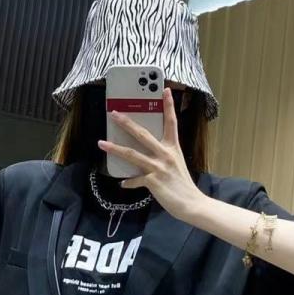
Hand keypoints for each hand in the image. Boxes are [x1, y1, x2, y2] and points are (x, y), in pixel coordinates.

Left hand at [97, 86, 204, 221]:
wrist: (191, 204)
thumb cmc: (183, 186)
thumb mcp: (176, 166)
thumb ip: (163, 158)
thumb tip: (147, 157)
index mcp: (173, 148)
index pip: (171, 122)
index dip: (168, 105)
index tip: (164, 90)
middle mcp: (165, 155)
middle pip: (143, 134)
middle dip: (127, 122)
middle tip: (113, 113)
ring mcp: (159, 167)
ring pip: (132, 154)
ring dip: (115, 148)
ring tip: (101, 143)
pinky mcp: (153, 181)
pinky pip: (135, 179)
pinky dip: (128, 182)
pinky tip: (122, 183)